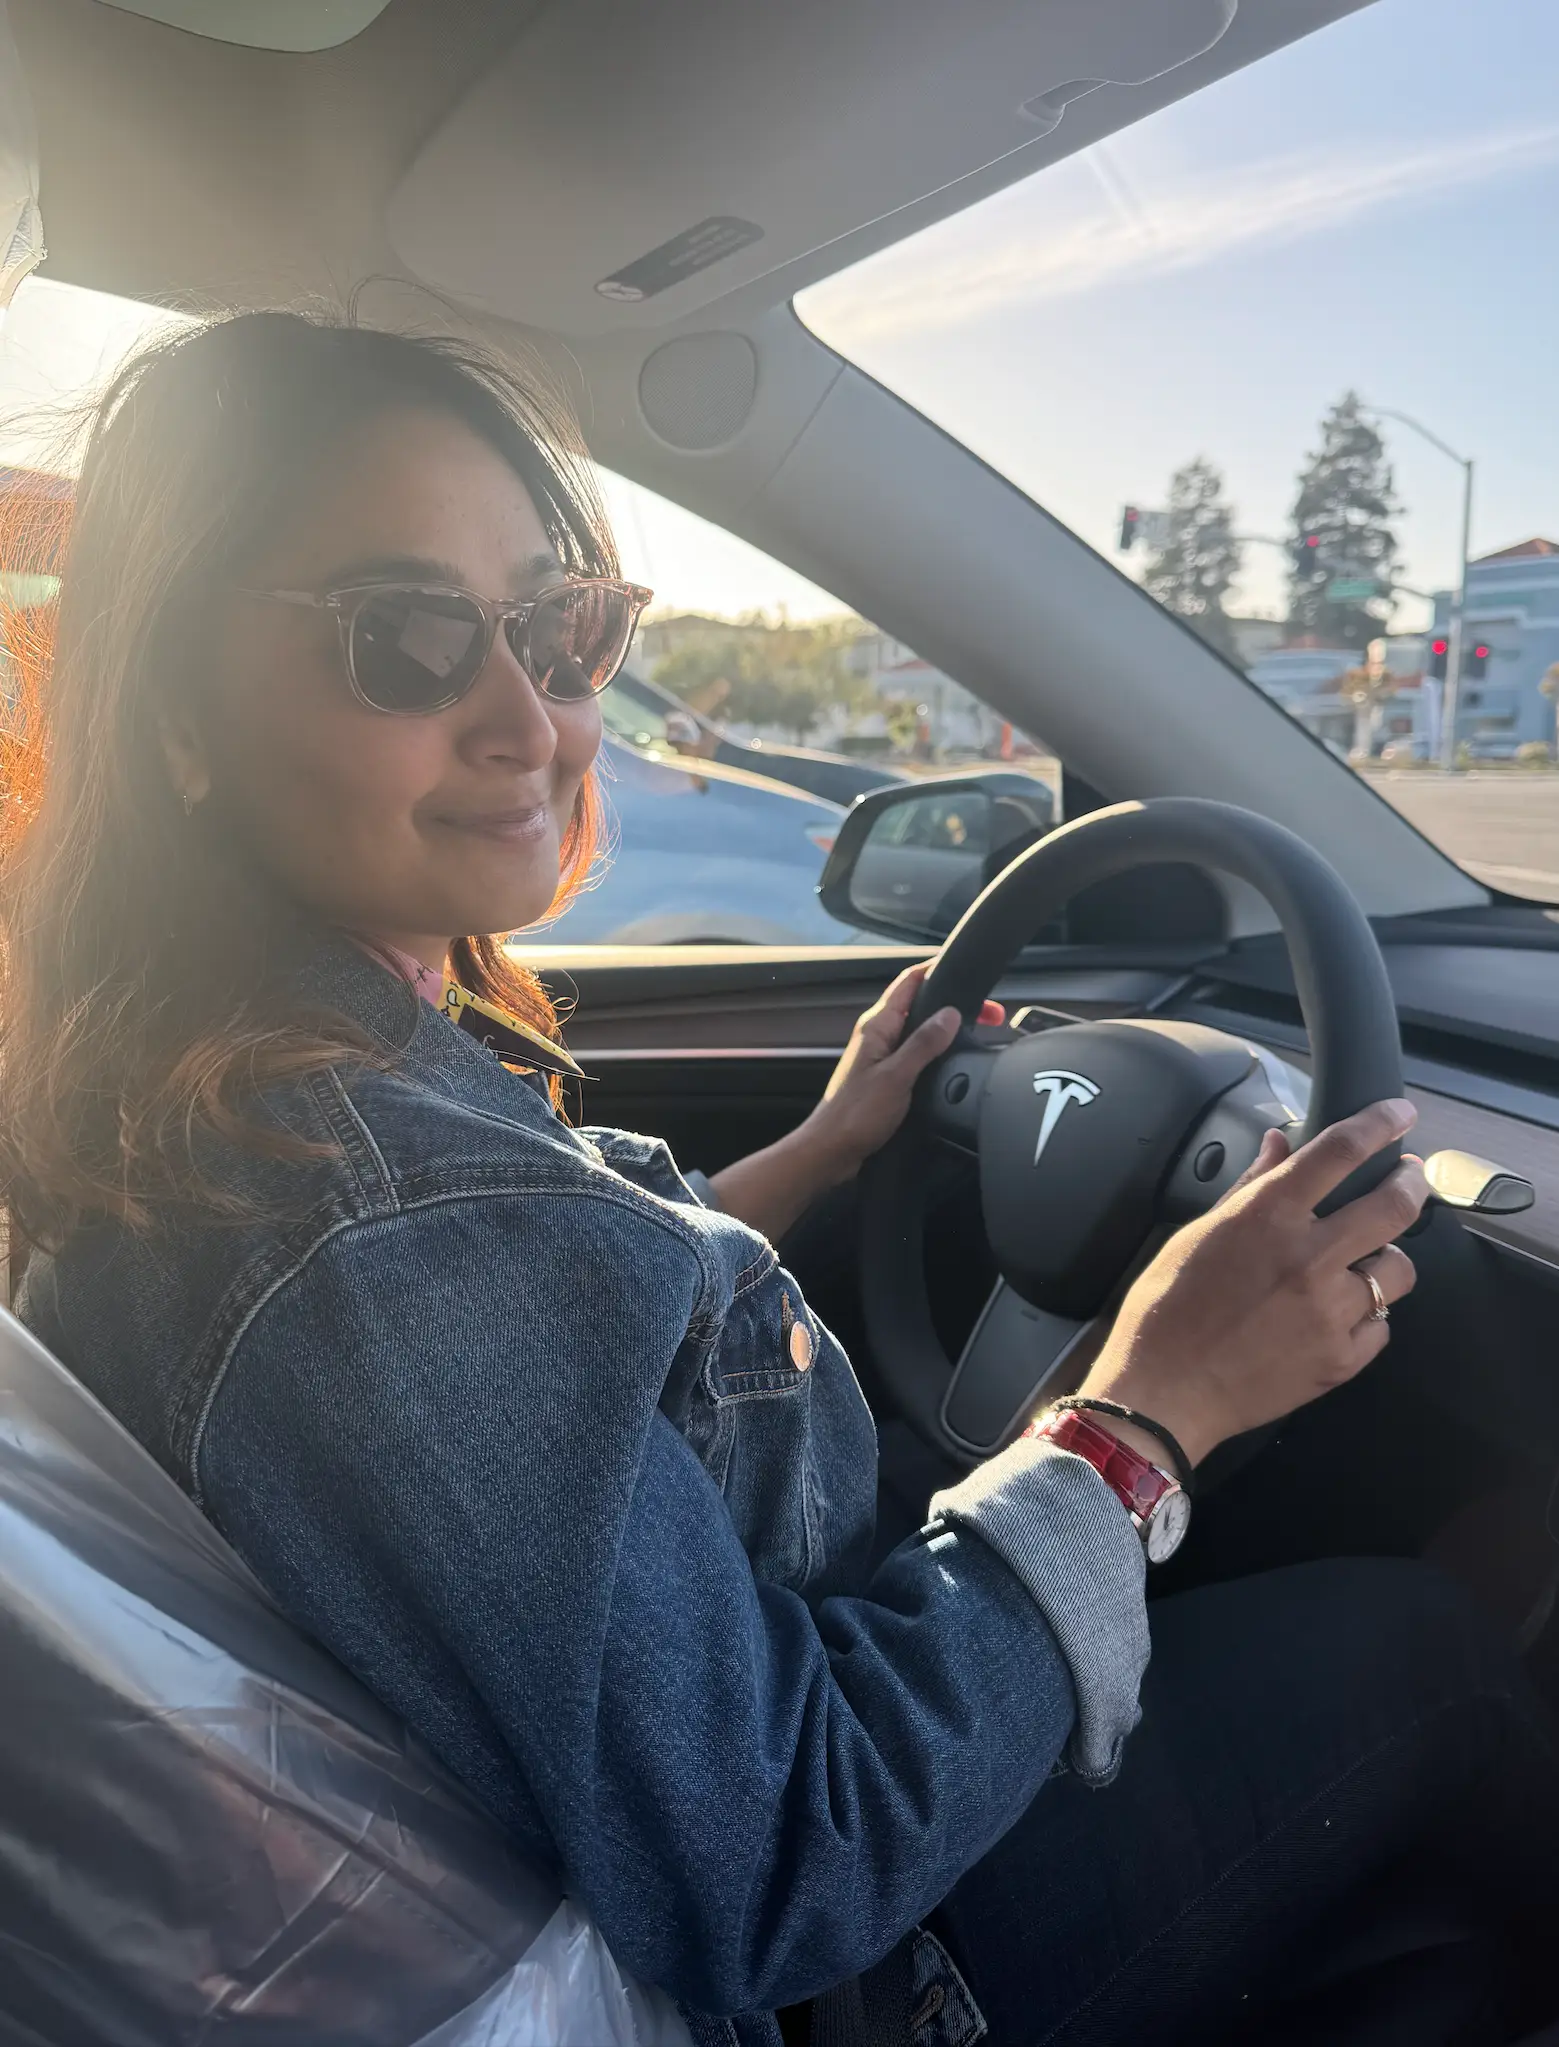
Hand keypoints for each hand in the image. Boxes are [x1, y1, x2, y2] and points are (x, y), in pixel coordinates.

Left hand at [799, 963, 1003, 1186]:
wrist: (832, 1150)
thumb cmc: (855, 1115)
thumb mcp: (897, 1076)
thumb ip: (924, 1043)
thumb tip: (951, 1013)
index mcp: (877, 1026)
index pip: (909, 982)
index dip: (936, 970)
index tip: (965, 969)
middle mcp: (879, 1035)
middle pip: (920, 1005)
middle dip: (953, 1003)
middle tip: (989, 1013)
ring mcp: (882, 1055)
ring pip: (920, 1030)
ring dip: (947, 1027)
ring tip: (978, 1029)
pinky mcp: (887, 1076)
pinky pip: (917, 1053)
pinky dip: (938, 1050)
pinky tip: (954, 1060)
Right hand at [1076, 1098, 1426, 1468]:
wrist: (1164, 1391)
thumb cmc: (1165, 1309)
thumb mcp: (1197, 1233)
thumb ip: (1248, 1186)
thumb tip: (1280, 1144)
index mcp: (1267, 1216)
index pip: (1340, 1151)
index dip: (1380, 1123)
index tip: (1399, 1115)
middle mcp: (1308, 1257)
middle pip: (1393, 1206)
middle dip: (1410, 1185)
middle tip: (1408, 1180)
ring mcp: (1330, 1311)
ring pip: (1398, 1270)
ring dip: (1387, 1259)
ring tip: (1366, 1262)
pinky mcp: (1340, 1358)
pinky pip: (1381, 1326)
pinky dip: (1367, 1316)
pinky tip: (1340, 1316)